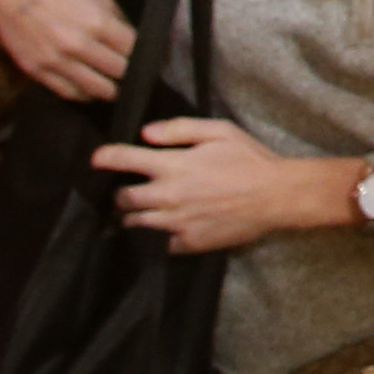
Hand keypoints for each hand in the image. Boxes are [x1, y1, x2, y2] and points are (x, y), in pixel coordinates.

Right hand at [0, 0, 134, 100]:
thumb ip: (114, 12)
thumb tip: (130, 34)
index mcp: (96, 21)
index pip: (133, 50)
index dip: (144, 54)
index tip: (146, 56)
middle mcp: (77, 45)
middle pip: (119, 72)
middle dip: (129, 72)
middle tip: (132, 70)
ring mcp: (55, 61)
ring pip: (97, 90)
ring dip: (110, 88)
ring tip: (114, 84)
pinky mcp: (37, 70)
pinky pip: (68, 93)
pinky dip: (83, 93)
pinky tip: (89, 87)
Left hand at [95, 115, 342, 254]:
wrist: (277, 197)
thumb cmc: (250, 159)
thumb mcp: (219, 131)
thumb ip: (180, 129)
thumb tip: (145, 133)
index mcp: (173, 165)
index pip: (124, 160)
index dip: (104, 157)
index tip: (96, 159)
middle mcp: (168, 195)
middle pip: (122, 198)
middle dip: (118, 192)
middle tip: (125, 189)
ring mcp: (176, 223)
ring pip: (134, 223)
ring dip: (132, 215)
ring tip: (137, 211)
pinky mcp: (188, 243)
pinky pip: (158, 244)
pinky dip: (155, 237)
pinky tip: (162, 229)